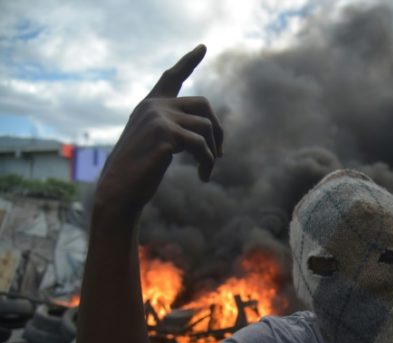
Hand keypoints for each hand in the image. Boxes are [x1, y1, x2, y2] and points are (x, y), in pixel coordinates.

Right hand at [95, 44, 222, 214]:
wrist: (119, 191)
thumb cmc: (138, 173)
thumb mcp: (155, 143)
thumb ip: (174, 128)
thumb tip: (209, 132)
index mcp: (149, 106)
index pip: (171, 77)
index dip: (189, 61)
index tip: (203, 47)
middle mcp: (153, 106)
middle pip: (204, 104)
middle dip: (218, 130)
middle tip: (220, 154)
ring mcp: (158, 117)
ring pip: (206, 127)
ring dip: (213, 152)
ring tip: (208, 170)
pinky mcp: (165, 134)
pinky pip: (202, 146)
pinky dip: (208, 163)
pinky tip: (204, 177)